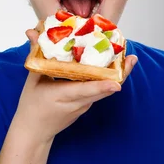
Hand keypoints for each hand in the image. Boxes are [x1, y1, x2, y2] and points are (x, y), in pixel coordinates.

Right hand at [13, 28, 136, 143]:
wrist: (35, 131)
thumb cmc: (32, 104)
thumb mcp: (33, 78)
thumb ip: (35, 54)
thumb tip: (32, 32)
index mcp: (62, 95)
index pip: (84, 91)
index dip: (101, 87)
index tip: (116, 83)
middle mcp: (78, 102)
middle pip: (104, 90)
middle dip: (120, 75)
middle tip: (131, 58)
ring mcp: (85, 105)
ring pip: (104, 90)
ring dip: (118, 75)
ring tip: (128, 59)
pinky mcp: (87, 105)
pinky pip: (100, 91)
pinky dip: (108, 79)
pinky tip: (114, 66)